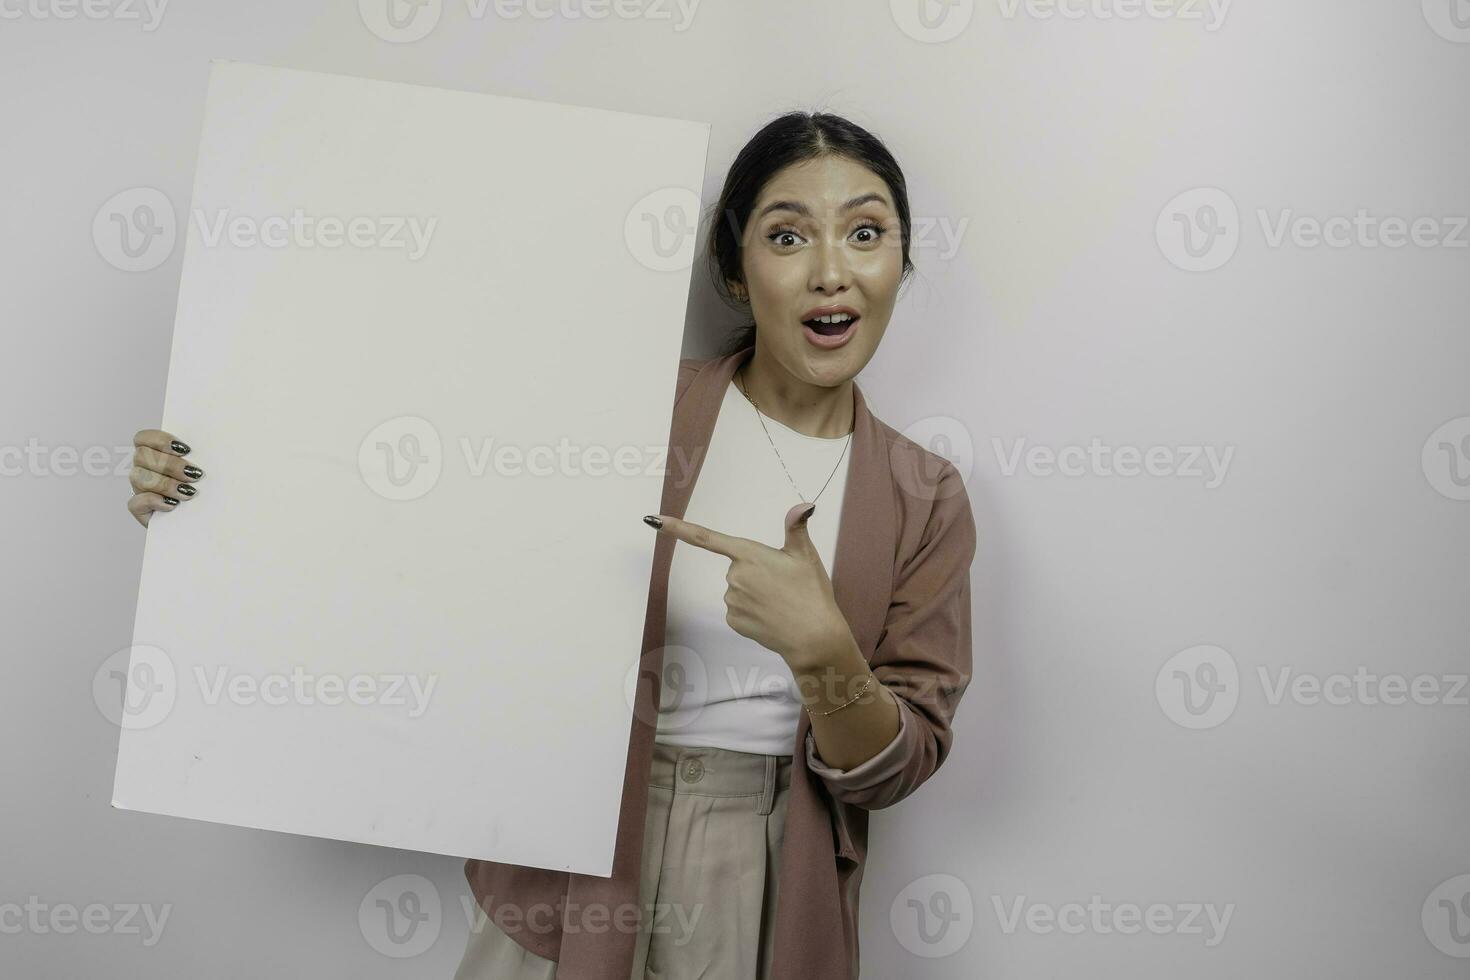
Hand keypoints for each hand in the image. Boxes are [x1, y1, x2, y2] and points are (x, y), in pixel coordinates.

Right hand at [127, 429, 203, 527]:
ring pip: (137, 477)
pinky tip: (173, 505)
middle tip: (194, 475)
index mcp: (156, 453)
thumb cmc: (207, 491)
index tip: (186, 450)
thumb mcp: (204, 470)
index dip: (160, 440)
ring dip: (165, 483)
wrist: (207, 519)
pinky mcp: (140, 510)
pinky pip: (135, 503)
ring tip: (188, 492)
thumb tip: (213, 446)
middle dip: (170, 465)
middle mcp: (144, 469)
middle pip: (141, 456)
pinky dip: (154, 501)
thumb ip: (200, 456)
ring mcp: (140, 489)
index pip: (143, 438)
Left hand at [646, 501, 847, 666]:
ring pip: (738, 590)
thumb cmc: (811, 593)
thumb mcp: (806, 556)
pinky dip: (752, 612)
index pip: (706, 538)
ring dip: (755, 593)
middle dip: (756, 573)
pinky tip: (771, 616)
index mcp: (748, 554)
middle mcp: (734, 576)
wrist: (813, 638)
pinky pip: (738, 610)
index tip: (654, 520)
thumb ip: (796, 527)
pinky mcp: (733, 621)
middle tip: (782, 584)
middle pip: (737, 568)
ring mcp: (732, 601)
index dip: (677, 528)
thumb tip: (804, 505)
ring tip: (780, 602)